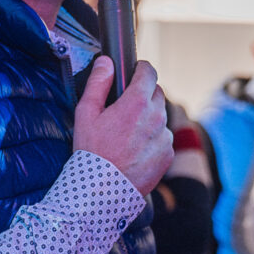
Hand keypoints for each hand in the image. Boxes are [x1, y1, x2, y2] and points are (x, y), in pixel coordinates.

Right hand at [73, 56, 173, 196]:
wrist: (102, 191)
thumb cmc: (91, 152)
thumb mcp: (86, 114)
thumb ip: (98, 83)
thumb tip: (106, 62)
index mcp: (136, 103)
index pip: (149, 72)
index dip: (141, 69)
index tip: (135, 72)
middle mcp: (156, 117)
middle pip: (156, 94)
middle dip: (143, 95)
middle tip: (124, 108)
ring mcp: (164, 137)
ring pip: (160, 117)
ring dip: (148, 118)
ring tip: (127, 134)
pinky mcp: (167, 154)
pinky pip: (163, 138)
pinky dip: (153, 139)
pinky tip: (134, 149)